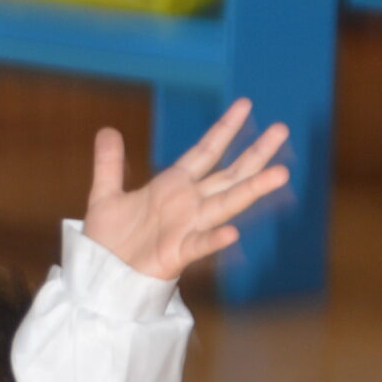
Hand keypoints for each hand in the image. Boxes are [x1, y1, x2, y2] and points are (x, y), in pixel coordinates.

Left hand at [83, 101, 289, 281]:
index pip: (206, 151)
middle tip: (282, 129)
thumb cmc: (107, 242)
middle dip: (255, 153)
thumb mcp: (105, 196)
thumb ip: (108, 164)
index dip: (225, 129)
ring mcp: (186, 228)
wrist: (99, 277)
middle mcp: (187, 204)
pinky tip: (233, 233)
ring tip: (281, 173)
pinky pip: (199, 245)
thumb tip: (107, 130)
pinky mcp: (176, 254)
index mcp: (172, 186)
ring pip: (226, 205)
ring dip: (252, 189)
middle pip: (229, 174)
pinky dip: (215, 239)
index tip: (245, 104)